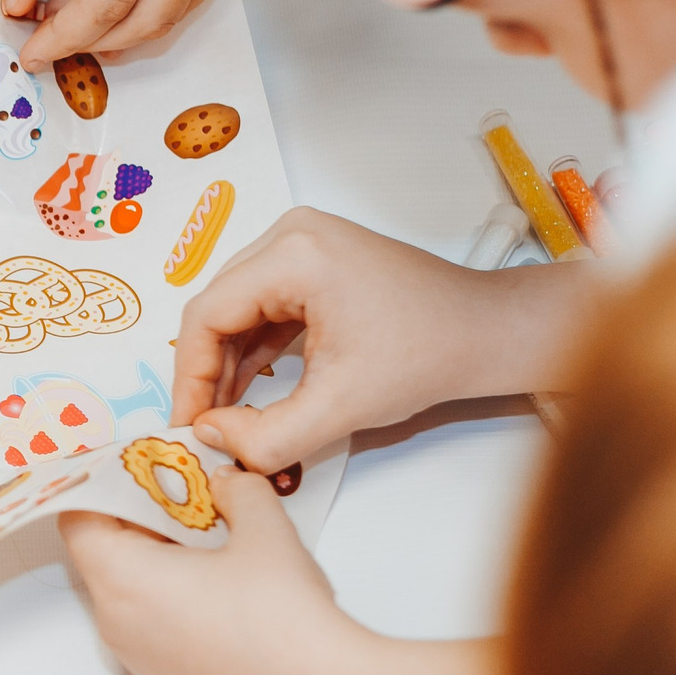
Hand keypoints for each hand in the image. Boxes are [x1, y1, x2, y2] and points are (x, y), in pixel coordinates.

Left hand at [0, 0, 260, 68]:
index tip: (30, 50)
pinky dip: (160, 4)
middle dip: (94, 43)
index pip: (107, 2)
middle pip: (149, 19)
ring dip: (129, 30)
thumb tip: (16, 0)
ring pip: (182, 10)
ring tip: (79, 20)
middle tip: (50, 39)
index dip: (63, 38)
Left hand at [58, 480, 496, 674]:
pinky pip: (149, 630)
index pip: (78, 518)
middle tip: (182, 493)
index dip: (105, 485)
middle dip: (136, 519)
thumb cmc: (283, 615)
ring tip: (208, 539)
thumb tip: (225, 482)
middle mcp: (115, 625)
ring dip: (154, 561)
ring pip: (126, 594)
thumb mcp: (265, 529)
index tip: (140, 466)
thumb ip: (238, 490)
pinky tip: (222, 591)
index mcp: (120, 579)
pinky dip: (169, 600)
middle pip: (101, 556)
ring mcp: (139, 663)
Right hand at [171, 207, 589, 470]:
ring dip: (229, 362)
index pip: (208, 314)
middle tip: (203, 426)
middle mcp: (289, 234)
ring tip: (227, 415)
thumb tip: (209, 439)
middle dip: (208, 371)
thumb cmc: (426, 357)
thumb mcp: (341, 407)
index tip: (187, 426)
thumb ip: (267, 435)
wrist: (488, 332)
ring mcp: (302, 242)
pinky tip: (252, 389)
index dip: (190, 377)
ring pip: (237, 306)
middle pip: (218, 305)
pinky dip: (254, 347)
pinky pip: (263, 303)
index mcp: (292, 255)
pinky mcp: (314, 258)